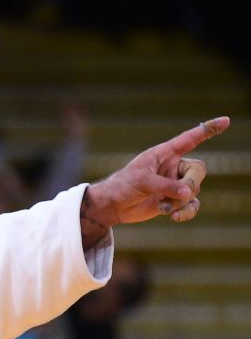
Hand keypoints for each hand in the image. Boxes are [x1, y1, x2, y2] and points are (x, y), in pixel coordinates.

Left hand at [82, 116, 228, 233]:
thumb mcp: (142, 182)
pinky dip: (185, 212)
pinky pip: (191, 205)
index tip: (226, 121)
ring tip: (161, 206)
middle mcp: (173, 167)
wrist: (113, 206)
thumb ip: (166, 186)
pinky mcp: (174, 200)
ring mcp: (175, 184)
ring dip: (179, 201)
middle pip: (198, 170)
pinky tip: (173, 217)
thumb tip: (188, 194)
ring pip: (193, 190)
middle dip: (192, 183)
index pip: (190, 139)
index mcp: (165, 154)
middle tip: (180, 193)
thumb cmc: (123, 186)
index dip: (208, 130)